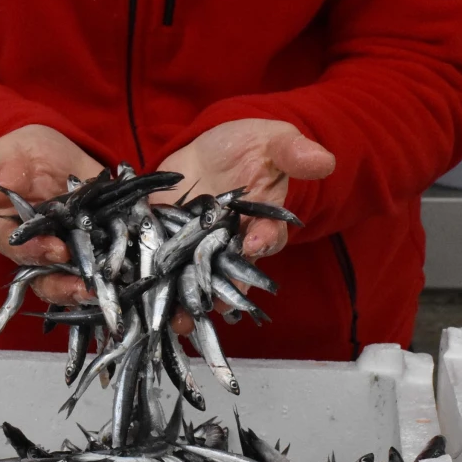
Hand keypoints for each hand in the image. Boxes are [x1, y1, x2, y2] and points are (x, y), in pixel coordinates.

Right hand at [0, 124, 102, 304]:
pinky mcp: (95, 249)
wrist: (57, 154)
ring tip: (109, 288)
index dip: (34, 254)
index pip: (18, 249)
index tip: (56, 250)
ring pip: (75, 280)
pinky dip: (117, 272)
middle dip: (65, 285)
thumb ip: (8, 169)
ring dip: (91, 288)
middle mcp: (40, 250)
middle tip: (86, 285)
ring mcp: (69, 254)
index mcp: (14, 231)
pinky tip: (134, 273)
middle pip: (45, 279)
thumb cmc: (25, 155)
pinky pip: (104, 266)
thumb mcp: (13, 153)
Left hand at [154, 119, 334, 332]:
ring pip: (195, 279)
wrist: (212, 149)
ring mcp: (198, 248)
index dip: (263, 241)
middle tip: (210, 306)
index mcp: (263, 223)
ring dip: (185, 301)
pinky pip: (159, 264)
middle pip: (229, 273)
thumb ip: (293, 152)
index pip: (268, 237)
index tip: (254, 243)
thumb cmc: (251, 146)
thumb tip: (324, 160)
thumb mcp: (273, 142)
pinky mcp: (167, 243)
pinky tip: (137, 292)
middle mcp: (232, 245)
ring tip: (177, 319)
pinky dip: (148, 279)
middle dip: (220, 291)